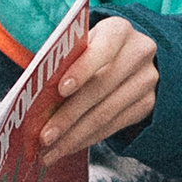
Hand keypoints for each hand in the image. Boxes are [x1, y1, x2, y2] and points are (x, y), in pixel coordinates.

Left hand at [36, 13, 159, 160]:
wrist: (132, 56)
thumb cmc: (94, 49)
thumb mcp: (83, 44)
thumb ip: (64, 60)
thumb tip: (35, 93)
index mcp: (118, 30)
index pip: (102, 49)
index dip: (82, 69)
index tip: (61, 89)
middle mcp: (138, 53)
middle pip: (101, 88)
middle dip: (68, 116)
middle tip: (44, 137)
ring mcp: (146, 81)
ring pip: (106, 113)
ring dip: (74, 136)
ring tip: (49, 151)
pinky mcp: (146, 104)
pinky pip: (113, 126)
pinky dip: (87, 139)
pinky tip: (67, 147)